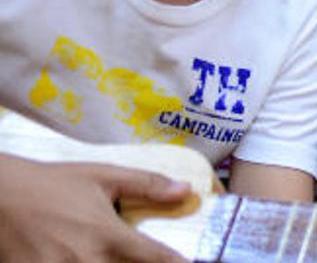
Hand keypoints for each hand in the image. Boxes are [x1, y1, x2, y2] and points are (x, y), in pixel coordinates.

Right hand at [0, 153, 189, 262]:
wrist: (1, 194)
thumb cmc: (53, 184)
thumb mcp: (103, 176)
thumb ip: (147, 184)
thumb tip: (185, 190)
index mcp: (108, 234)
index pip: (156, 258)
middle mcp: (88, 259)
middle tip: (133, 256)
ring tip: (106, 257)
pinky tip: (77, 260)